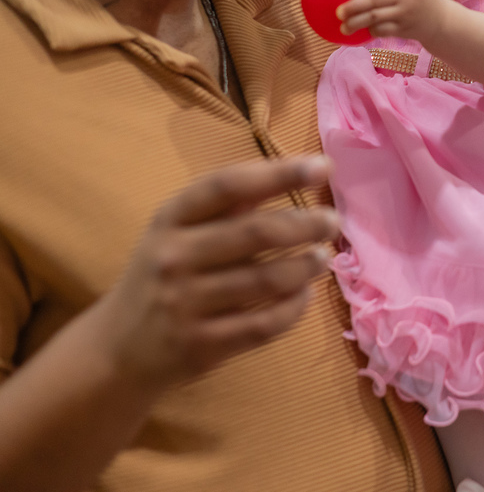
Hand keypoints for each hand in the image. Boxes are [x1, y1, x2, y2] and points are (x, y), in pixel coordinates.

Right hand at [94, 156, 339, 388]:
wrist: (117, 350)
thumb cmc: (162, 275)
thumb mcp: (178, 232)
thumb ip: (227, 205)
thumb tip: (294, 173)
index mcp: (170, 219)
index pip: (228, 186)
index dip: (280, 173)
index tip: (323, 167)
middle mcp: (173, 257)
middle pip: (255, 233)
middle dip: (306, 224)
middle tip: (333, 221)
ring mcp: (185, 303)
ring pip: (267, 280)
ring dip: (307, 267)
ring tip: (325, 257)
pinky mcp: (201, 345)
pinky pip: (264, 324)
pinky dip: (295, 308)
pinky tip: (307, 295)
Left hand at [336, 0, 446, 42]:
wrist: (441, 20)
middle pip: (375, 0)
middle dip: (354, 6)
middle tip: (338, 11)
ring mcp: (406, 14)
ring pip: (376, 18)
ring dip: (356, 23)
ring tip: (342, 27)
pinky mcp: (405, 29)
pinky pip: (383, 31)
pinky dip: (371, 31)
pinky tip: (361, 32)